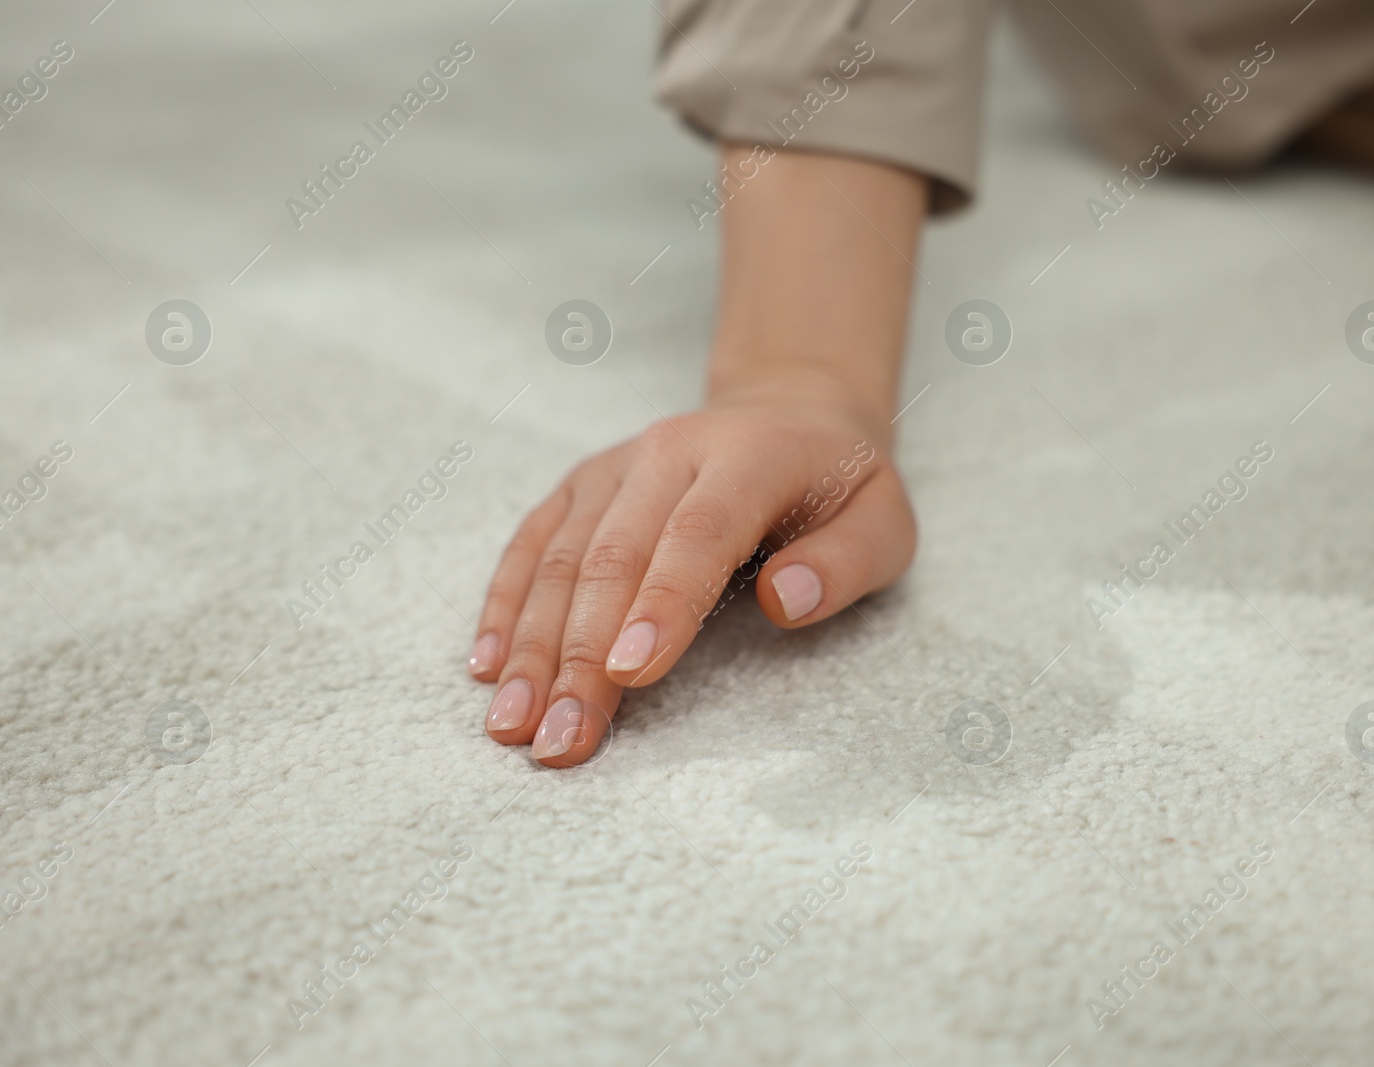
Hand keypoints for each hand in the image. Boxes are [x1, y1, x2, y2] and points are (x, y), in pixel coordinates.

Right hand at [467, 384, 915, 766]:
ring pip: (561, 557)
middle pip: (612, 556)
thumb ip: (845, 564)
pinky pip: (532, 545)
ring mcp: (616, 468)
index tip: (630, 676)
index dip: (661, 604)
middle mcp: (668, 453)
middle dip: (581, 655)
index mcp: (747, 457)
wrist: (787, 417)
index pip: (697, 534)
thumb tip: (784, 601)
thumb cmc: (839, 491)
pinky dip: (506, 606)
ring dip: (533, 646)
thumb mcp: (883, 523)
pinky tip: (489, 668)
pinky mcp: (581, 488)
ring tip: (514, 726)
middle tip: (561, 740)